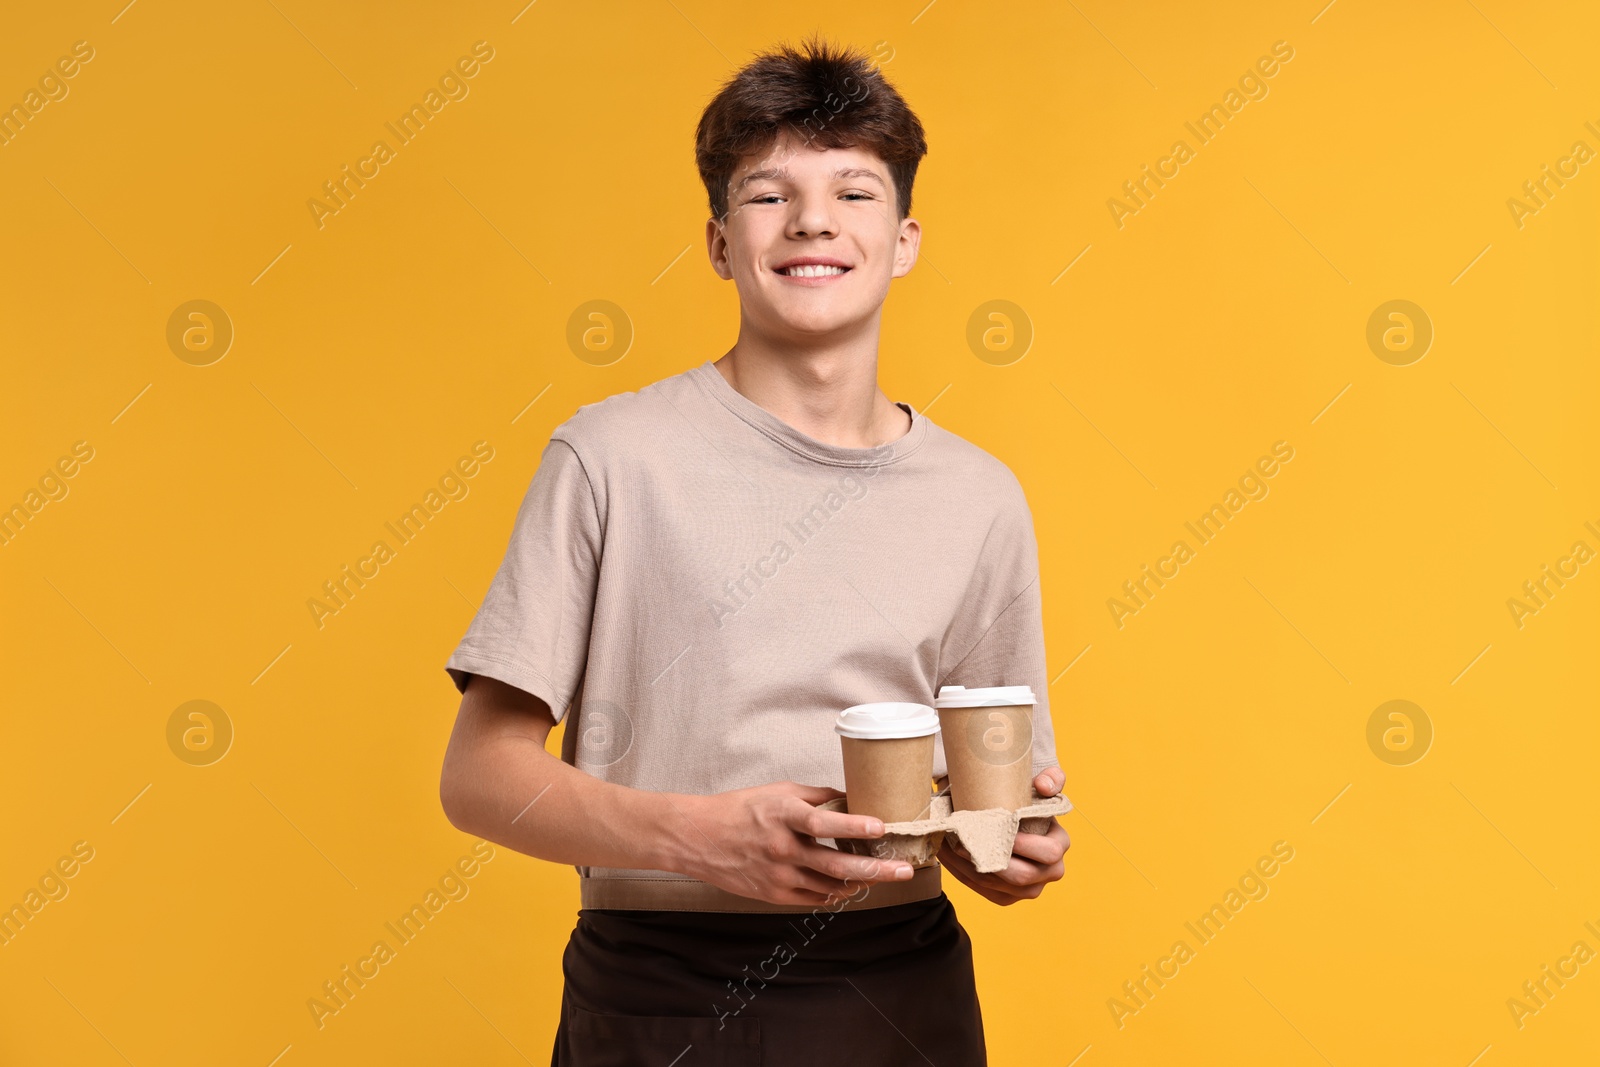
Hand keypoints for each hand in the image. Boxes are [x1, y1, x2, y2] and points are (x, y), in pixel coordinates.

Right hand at [668, 781, 916, 907]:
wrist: (698, 837)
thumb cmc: (739, 809)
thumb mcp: (778, 791)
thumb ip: (815, 797)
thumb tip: (850, 799)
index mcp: (782, 815)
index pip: (822, 822)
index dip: (853, 825)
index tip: (880, 826)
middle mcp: (781, 847)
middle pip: (835, 863)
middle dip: (874, 869)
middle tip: (903, 870)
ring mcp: (777, 874)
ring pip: (829, 885)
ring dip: (859, 882)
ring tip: (881, 876)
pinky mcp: (773, 893)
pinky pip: (813, 898)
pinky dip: (834, 893)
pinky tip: (849, 886)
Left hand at [937, 767, 1069, 905]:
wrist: (1011, 820)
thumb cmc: (1025, 800)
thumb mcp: (1042, 785)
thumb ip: (1051, 778)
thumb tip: (1042, 785)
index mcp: (1060, 844)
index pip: (1049, 852)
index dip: (1024, 844)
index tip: (997, 828)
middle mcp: (1050, 872)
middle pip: (1020, 876)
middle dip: (989, 859)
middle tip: (962, 839)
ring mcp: (1029, 889)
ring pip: (996, 885)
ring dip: (967, 865)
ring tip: (947, 843)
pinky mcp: (1007, 897)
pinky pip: (982, 890)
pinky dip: (962, 873)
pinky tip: (947, 855)